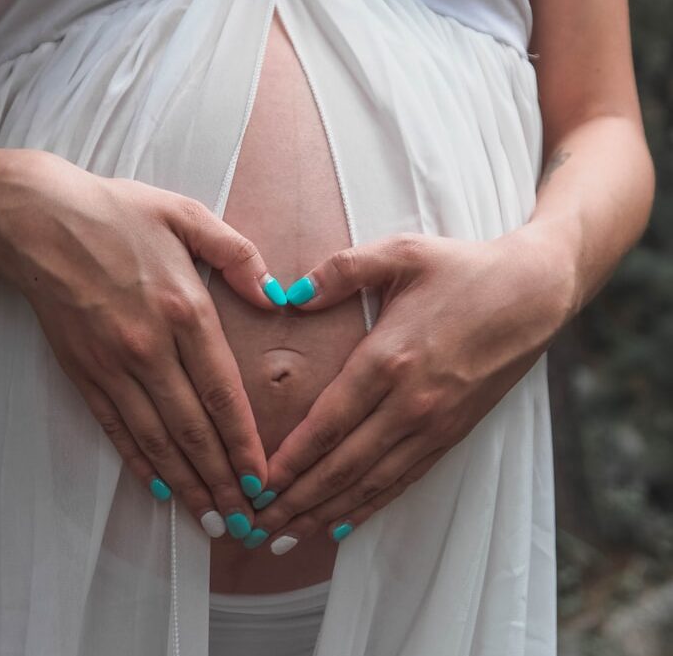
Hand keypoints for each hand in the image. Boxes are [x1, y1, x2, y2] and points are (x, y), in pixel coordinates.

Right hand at [0, 148, 282, 537]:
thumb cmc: (116, 213)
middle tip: (244, 519)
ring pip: (155, 439)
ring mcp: (111, 365)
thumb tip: (277, 296)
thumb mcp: (186, 215)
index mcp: (184, 309)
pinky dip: (138, 463)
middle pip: (193, 429)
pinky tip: (159, 488)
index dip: (244, 443)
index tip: (263, 479)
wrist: (35, 220)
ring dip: (186, 484)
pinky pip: (115, 428)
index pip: (223, 394)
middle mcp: (149, 347)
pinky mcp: (82, 372)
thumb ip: (237, 255)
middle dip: (221, 480)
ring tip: (209, 517)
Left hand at [252, 227, 575, 549]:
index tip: (255, 486)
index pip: (326, 425)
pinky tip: (342, 524)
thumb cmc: (463, 270)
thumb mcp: (401, 253)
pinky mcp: (452, 434)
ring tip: (287, 537)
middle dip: (296, 501)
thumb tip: (288, 294)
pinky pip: (404, 480)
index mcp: (389, 359)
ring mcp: (434, 424)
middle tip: (257, 528)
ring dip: (326, 513)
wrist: (535, 294)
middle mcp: (410, 403)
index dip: (289, 462)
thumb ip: (340, 271)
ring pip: (370, 483)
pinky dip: (370, 506)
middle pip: (342, 466)